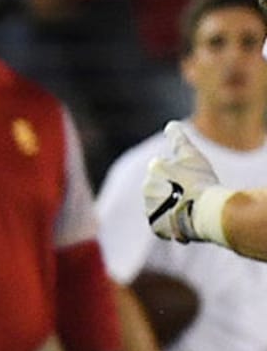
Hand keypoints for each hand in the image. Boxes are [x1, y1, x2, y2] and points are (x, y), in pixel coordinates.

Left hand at [144, 121, 220, 242]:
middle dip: (174, 189)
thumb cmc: (199, 180)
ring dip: (173, 205)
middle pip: (162, 187)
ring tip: (191, 206)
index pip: (163, 166)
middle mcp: (147, 188)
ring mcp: (150, 208)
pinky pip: (164, 223)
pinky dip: (173, 222)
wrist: (203, 211)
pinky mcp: (155, 226)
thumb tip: (170, 125)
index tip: (188, 176)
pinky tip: (186, 219)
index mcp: (154, 168)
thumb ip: (178, 139)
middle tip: (191, 192)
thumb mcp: (191, 155)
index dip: (178, 171)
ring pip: (163, 205)